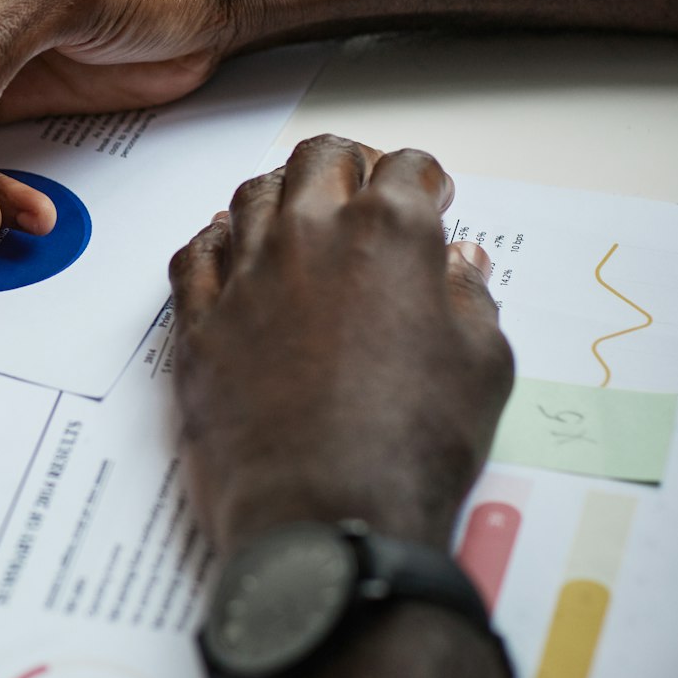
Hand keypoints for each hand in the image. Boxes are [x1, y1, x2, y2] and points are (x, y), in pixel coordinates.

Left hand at [168, 136, 513, 553]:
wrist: (326, 517)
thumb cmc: (413, 448)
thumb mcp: (482, 367)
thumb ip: (469, 299)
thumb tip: (459, 265)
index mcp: (387, 235)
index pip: (406, 169)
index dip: (424, 180)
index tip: (430, 197)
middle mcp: (308, 238)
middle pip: (319, 161)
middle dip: (349, 166)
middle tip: (364, 191)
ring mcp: (245, 277)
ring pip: (251, 197)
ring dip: (281, 195)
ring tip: (298, 216)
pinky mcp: (198, 324)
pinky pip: (194, 256)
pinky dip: (214, 241)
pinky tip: (226, 248)